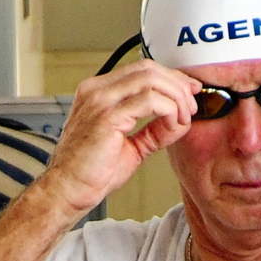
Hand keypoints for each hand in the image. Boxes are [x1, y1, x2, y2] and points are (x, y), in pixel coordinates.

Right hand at [43, 60, 200, 213]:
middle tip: (192, 104)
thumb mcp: (130, 148)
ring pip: (151, 79)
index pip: (141, 71)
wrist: (68, 191)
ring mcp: (100, 101)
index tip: (189, 92)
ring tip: (184, 117)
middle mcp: (96, 91)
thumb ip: (151, 132)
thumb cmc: (90, 174)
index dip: (170, 79)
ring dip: (176, 96)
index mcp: (98, 93)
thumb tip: (178, 123)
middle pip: (148, 69)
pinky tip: (172, 124)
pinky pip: (150, 101)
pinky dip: (169, 110)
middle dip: (177, 84)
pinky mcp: (107, 116)